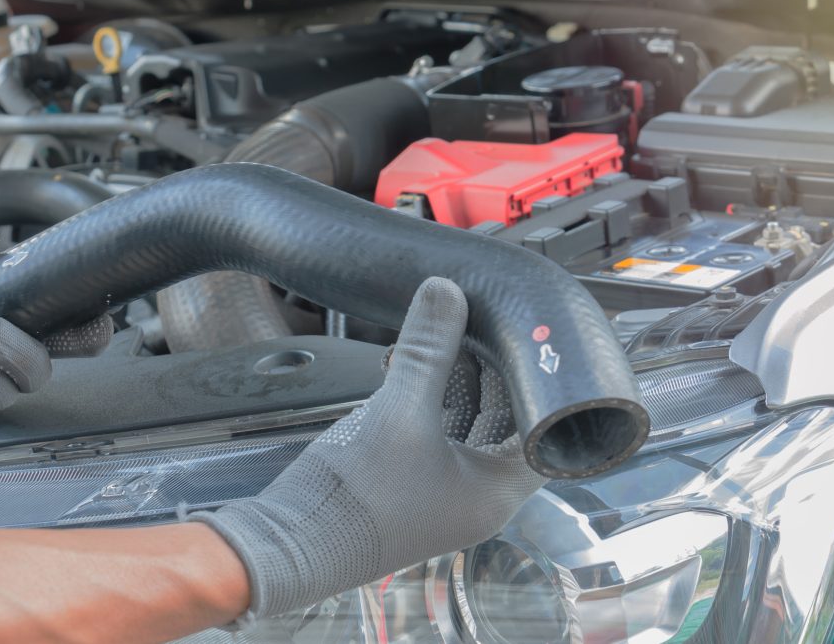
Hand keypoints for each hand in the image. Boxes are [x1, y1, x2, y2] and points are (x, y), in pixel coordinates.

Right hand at [190, 277, 547, 617]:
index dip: (538, 385)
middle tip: (480, 326)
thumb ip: (427, 348)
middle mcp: (478, 496)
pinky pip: (434, 431)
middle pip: (504, 422)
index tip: (526, 344)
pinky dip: (426, 398)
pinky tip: (407, 365)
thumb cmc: (355, 495)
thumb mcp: (399, 410)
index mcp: (496, 492)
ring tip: (442, 337)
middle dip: (490, 372)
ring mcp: (443, 490)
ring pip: (466, 424)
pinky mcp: (411, 482)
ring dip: (455, 380)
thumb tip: (445, 289)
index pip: (543, 431)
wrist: (290, 544)